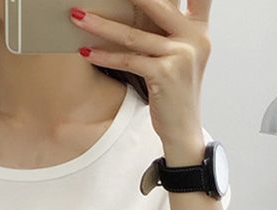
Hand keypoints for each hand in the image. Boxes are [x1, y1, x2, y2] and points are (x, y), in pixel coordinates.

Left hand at [71, 0, 211, 155]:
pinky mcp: (165, 74)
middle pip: (157, 4)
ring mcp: (180, 55)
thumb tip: (141, 7)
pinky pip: (129, 60)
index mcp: (198, 28)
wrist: (182, 129)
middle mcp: (193, 38)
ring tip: (78, 17)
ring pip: (134, 35)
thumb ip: (169, 31)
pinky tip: (86, 51)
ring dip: (101, 25)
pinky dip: (105, 57)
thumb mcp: (180, 55)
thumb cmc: (175, 92)